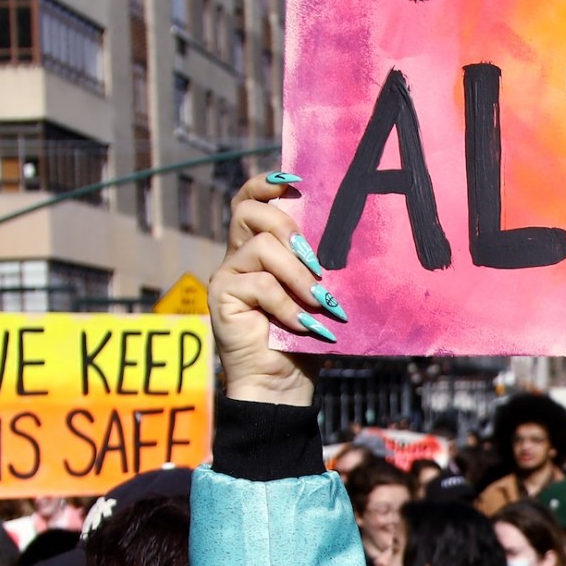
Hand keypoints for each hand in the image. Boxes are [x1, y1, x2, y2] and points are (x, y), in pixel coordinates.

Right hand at [212, 175, 333, 407]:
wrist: (283, 383)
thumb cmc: (306, 338)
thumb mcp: (317, 292)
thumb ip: (317, 263)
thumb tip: (344, 234)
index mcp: (260, 247)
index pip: (250, 200)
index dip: (266, 184)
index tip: (295, 182)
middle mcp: (238, 255)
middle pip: (251, 212)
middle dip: (289, 228)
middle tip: (317, 263)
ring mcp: (227, 274)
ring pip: (262, 248)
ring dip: (299, 276)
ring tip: (320, 302)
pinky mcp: (221, 295)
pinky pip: (260, 284)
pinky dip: (288, 306)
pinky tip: (303, 325)